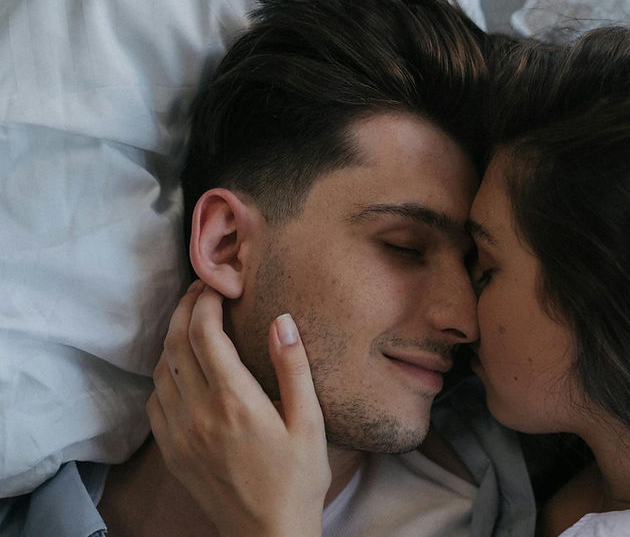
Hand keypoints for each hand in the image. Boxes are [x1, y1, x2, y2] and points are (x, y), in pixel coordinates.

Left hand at [146, 281, 328, 536]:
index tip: (219, 283)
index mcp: (235, 401)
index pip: (205, 334)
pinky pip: (155, 400)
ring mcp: (179, 433)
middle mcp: (199, 413)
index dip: (207, 301)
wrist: (268, 534)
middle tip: (201, 288)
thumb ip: (294, 369)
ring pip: (161, 369)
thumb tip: (282, 321)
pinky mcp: (172, 451)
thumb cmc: (297, 480)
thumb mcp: (310, 423)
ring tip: (191, 320)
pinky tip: (180, 368)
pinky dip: (163, 372)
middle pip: (176, 344)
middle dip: (185, 308)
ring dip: (172, 337)